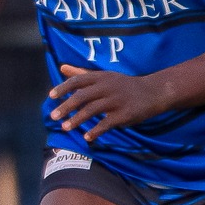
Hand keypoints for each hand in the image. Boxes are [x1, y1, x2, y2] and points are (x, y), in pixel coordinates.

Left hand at [49, 64, 169, 139]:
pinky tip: (86, 137)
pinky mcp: (125, 114)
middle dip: (66, 107)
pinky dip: (95, 131)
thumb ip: (82, 74)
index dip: (63, 87)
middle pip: (82, 96)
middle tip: (53, 116)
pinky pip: (107, 123)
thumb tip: (62, 67)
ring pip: (92, 110)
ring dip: (77, 120)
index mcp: (101, 77)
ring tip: (65, 128)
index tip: (51, 96)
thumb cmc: (123, 85)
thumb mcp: (104, 76)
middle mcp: (108, 86)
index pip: (78, 80)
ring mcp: (117, 100)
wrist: (153, 92)